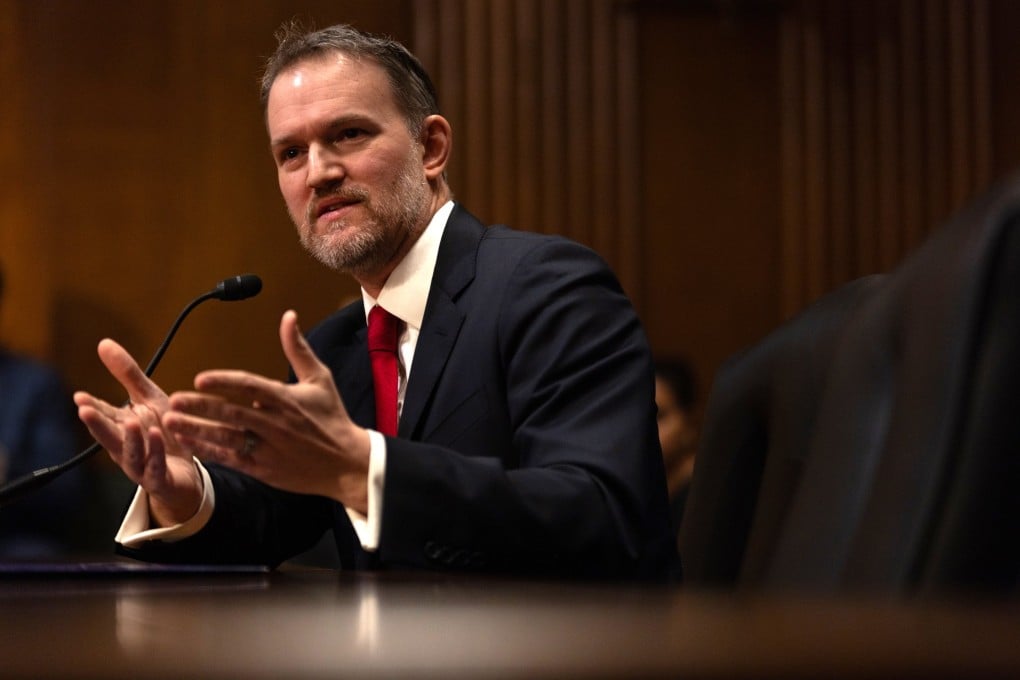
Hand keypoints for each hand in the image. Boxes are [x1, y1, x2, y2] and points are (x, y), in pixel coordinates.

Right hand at [73, 339, 203, 525]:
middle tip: (84, 410)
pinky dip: (156, 453)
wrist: (187, 473)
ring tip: (130, 422)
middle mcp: (127, 447)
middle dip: (97, 424)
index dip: (92, 406)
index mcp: (123, 427)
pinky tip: (157, 436)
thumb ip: (128, 375)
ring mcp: (141, 466)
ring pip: (131, 454)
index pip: (104, 415)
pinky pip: (156, 468)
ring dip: (130, 439)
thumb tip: (103, 343)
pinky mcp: (159, 479)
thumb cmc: (164, 433)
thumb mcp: (150, 399)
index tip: (79, 396)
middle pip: (109, 436)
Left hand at [163, 310, 371, 512]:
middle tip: (176, 399)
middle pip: (233, 413)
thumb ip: (298, 349)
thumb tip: (288, 316)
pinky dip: (209, 450)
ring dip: (198, 429)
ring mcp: (269, 448)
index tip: (201, 378)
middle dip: (202, 406)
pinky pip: (231, 458)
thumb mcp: (319, 379)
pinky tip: (188, 442)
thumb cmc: (332, 418)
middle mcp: (275, 423)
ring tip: (172, 421)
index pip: (251, 387)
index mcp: (286, 399)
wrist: (347, 463)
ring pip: (227, 437)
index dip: (225, 382)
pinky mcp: (264, 468)